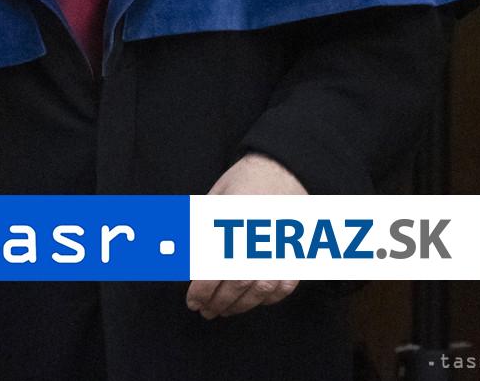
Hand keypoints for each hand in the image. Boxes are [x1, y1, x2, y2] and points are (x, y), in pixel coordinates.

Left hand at [186, 153, 305, 317]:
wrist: (283, 168)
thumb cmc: (243, 181)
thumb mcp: (213, 199)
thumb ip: (199, 229)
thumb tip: (182, 258)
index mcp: (234, 223)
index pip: (214, 268)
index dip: (201, 290)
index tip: (192, 301)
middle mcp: (259, 238)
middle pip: (235, 284)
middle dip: (217, 302)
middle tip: (205, 310)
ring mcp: (281, 248)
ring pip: (259, 290)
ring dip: (240, 305)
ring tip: (224, 310)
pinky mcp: (297, 252)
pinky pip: (284, 286)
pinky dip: (268, 299)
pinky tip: (253, 301)